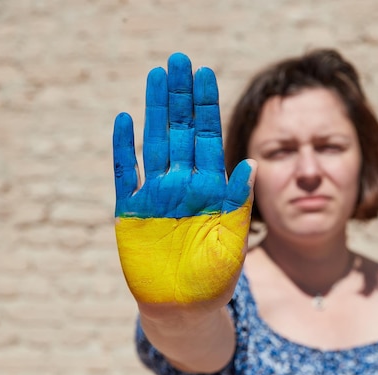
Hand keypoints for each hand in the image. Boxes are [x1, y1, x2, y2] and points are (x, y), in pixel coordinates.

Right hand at [113, 53, 253, 305]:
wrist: (185, 310)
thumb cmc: (215, 278)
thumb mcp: (233, 239)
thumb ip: (239, 202)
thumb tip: (252, 163)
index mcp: (210, 188)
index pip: (207, 137)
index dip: (205, 106)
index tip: (205, 74)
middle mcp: (182, 185)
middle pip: (180, 131)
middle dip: (180, 97)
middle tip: (178, 61)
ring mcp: (156, 196)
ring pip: (154, 144)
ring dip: (154, 112)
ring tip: (155, 78)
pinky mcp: (132, 213)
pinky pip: (126, 174)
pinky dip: (124, 149)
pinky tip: (125, 121)